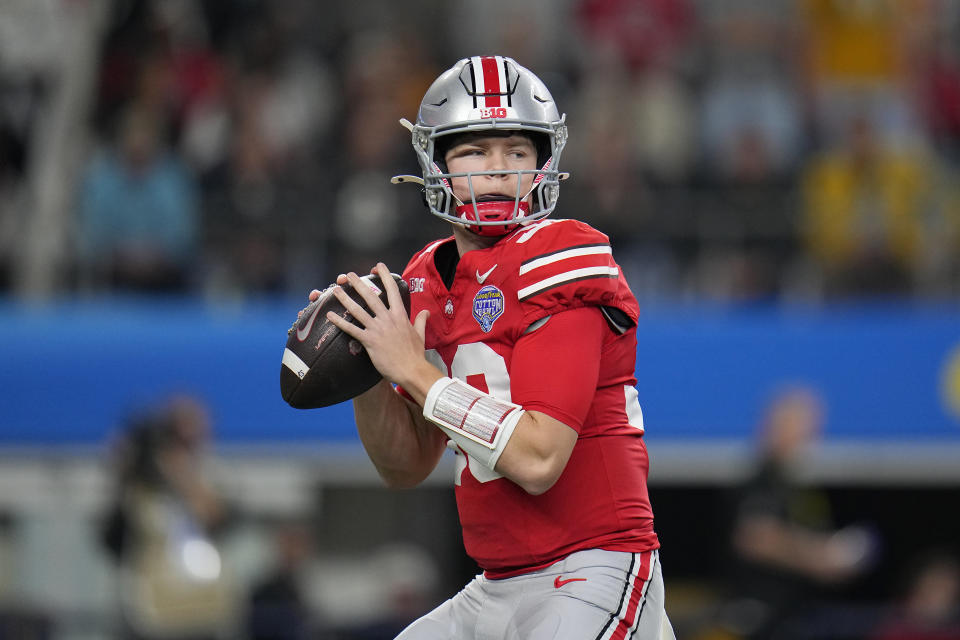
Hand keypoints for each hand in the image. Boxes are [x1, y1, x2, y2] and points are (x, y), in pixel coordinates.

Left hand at [324, 263, 433, 390]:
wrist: (412, 370)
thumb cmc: (416, 354)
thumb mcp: (420, 335)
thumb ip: (421, 321)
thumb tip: (426, 312)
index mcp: (400, 315)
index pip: (392, 291)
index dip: (385, 276)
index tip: (379, 266)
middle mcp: (388, 319)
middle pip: (371, 297)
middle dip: (359, 284)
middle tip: (349, 275)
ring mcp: (378, 329)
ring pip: (358, 310)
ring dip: (346, 299)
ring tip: (335, 290)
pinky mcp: (370, 341)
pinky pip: (352, 329)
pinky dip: (340, 322)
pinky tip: (330, 316)